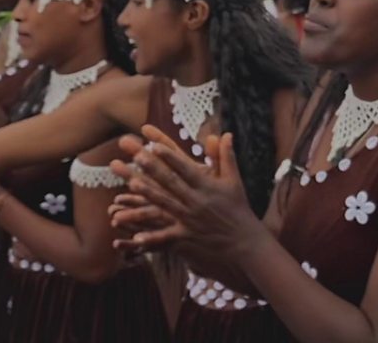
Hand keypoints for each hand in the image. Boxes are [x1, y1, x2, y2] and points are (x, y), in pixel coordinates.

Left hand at [109, 125, 263, 256]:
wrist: (245, 244)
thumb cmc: (239, 210)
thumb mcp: (234, 182)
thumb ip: (226, 157)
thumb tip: (226, 133)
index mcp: (208, 187)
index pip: (185, 169)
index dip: (169, 157)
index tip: (155, 145)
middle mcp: (197, 202)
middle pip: (172, 183)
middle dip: (154, 169)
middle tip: (137, 155)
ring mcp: (190, 221)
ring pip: (165, 205)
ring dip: (148, 194)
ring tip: (132, 183)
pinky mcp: (185, 239)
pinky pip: (165, 237)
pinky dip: (151, 237)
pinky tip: (135, 236)